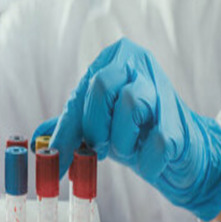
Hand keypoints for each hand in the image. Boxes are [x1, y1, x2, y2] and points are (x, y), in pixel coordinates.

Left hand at [34, 38, 220, 221]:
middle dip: (96, 126)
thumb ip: (69, 127)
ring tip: (127, 150)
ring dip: (122, 140)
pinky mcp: (182, 121)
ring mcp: (164, 89)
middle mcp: (140, 64)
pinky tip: (149, 161)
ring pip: (132, 104)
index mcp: (115, 60)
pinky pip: (159, 140)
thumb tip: (38, 142)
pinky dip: (147, 161)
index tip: (57, 156)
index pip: (82, 90)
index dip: (68, 127)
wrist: (182, 150)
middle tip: (100, 147)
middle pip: (103, 85)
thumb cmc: (135, 131)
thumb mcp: (98, 123)